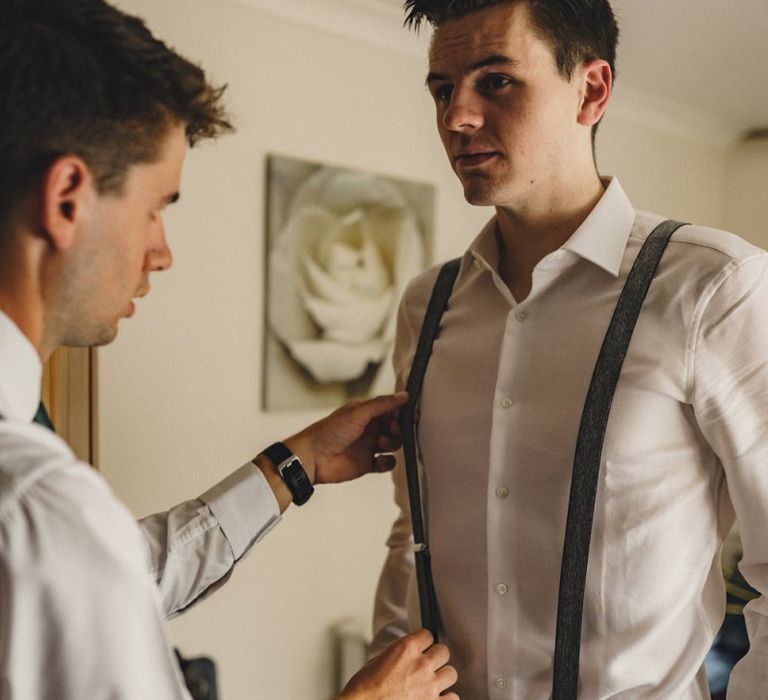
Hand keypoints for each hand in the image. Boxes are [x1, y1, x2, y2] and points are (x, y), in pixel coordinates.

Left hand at [285, 392, 407, 484]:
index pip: (390, 410)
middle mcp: (369, 428)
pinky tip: (381, 460)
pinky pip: (386, 463)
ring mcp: (368, 447)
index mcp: (366, 413)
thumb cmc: (330, 431)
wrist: (313, 458)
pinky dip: (388, 462)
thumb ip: (382, 404)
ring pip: (393, 444)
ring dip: (393, 443)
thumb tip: (404, 396)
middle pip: (395, 427)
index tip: (412, 414)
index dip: (402, 412)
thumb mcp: (358, 412)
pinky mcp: (367, 464)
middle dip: (399, 428)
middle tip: (392, 428)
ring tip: (381, 443)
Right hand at [338, 629, 457, 699]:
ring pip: (451, 673)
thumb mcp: (378, 661)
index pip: (428, 635)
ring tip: (433, 684)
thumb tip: (407, 657)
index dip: (424, 642)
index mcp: (405, 649)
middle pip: (444, 652)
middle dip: (436, 658)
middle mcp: (420, 665)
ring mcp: (429, 686)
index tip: (422, 648)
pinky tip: (436, 699)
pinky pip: (453, 698)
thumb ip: (399, 655)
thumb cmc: (364, 691)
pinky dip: (446, 699)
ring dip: (442, 678)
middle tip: (428, 666)